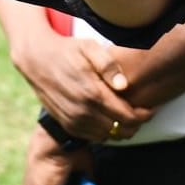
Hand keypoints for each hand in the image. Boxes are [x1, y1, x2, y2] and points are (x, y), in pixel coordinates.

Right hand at [12, 30, 151, 140]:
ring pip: (107, 136)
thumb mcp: (89, 47)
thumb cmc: (66, 50)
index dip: (143, 115)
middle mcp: (82, 111)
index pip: (128, 116)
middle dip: (135, 124)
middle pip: (120, 130)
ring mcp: (73, 119)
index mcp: (92, 93)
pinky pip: (92, 137)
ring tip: (125, 117)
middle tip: (140, 113)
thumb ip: (109, 65)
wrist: (35, 58)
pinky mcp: (65, 123)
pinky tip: (107, 119)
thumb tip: (123, 85)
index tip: (149, 109)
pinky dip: (104, 132)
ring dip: (120, 130)